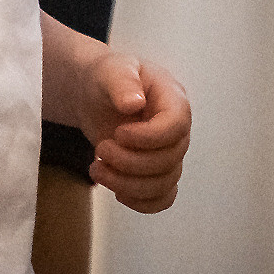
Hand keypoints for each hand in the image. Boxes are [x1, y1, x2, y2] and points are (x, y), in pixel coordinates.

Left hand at [73, 49, 193, 213]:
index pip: (176, 126)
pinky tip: (115, 190)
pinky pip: (162, 198)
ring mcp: (169, 153)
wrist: (96, 95)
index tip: (118, 133)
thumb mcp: (112, 71)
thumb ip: (123, 83)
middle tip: (101, 149)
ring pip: (163, 184)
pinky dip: (140, 202)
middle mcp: (177, 130)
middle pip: (168, 160)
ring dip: (127, 184)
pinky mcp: (156, 172)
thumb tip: (134, 104)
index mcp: (173, 100)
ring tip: (97, 169)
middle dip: (128, 162)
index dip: (148, 138)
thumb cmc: (107, 78)